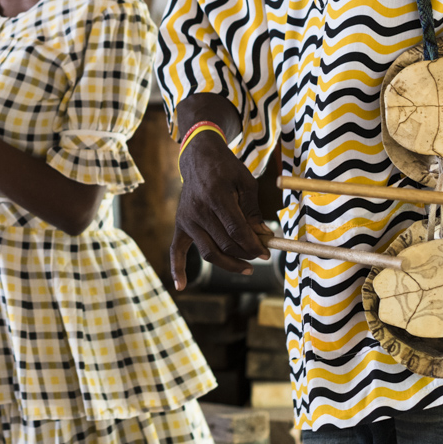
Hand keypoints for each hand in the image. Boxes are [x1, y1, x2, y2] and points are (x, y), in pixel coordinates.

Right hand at [171, 129, 269, 286]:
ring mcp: (187, 219)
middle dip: (246, 254)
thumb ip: (253, 210)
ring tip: (246, 269)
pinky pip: (176, 250)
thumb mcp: (246, 182)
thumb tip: (264, 236)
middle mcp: (199, 210)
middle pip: (225, 243)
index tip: (266, 253)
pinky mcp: (180, 224)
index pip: (237, 231)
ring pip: (208, 251)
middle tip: (260, 256)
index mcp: (216, 196)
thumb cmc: (226, 168)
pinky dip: (177, 268)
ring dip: (228, 264)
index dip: (253, 245)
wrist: (198, 158)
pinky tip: (181, 286)